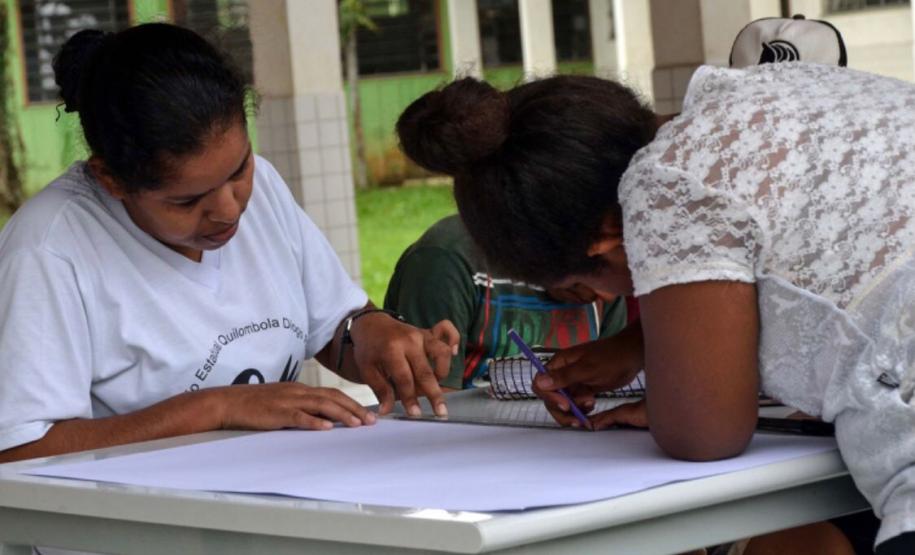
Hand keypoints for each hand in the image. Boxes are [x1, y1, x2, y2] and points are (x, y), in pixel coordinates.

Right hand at [216, 382, 376, 430]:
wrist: (228, 402)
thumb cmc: (255, 405)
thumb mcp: (283, 402)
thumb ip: (302, 407)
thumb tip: (323, 419)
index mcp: (300, 389)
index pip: (332, 393)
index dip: (351, 403)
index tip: (366, 413)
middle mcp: (298, 392)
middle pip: (332, 397)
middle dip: (354, 409)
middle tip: (371, 421)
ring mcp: (288, 401)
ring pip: (321, 405)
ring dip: (341, 415)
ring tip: (356, 424)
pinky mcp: (276, 413)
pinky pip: (298, 416)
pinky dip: (314, 422)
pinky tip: (326, 428)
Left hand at [351, 314, 459, 416]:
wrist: (371, 323)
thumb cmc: (368, 348)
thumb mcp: (367, 369)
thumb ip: (380, 390)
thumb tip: (387, 411)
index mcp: (391, 350)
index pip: (405, 379)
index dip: (411, 398)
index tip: (415, 413)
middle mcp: (410, 341)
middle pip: (426, 371)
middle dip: (433, 394)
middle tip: (440, 412)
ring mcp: (421, 334)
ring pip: (442, 353)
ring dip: (443, 372)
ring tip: (437, 386)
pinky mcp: (428, 332)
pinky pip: (448, 332)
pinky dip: (454, 341)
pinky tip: (454, 353)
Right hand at [533, 323, 642, 426]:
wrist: (632, 356)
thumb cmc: (611, 357)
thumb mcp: (587, 369)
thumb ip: (564, 377)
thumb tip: (540, 383)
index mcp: (559, 363)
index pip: (541, 384)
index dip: (550, 397)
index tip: (566, 405)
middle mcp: (562, 373)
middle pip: (550, 398)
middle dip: (562, 410)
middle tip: (578, 418)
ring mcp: (573, 382)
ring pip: (563, 403)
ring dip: (573, 411)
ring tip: (591, 406)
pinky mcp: (583, 389)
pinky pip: (575, 404)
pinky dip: (581, 409)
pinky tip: (593, 406)